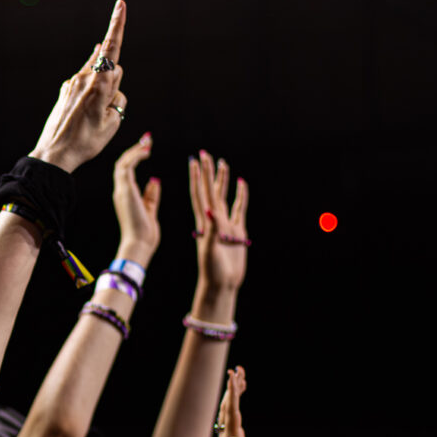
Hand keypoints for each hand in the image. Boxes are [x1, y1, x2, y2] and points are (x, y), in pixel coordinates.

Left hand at [28, 1, 127, 171]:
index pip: (112, 48)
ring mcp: (73, 83)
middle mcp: (85, 78)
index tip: (120, 4)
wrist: (55, 154)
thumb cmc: (87, 141)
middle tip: (106, 112)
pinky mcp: (65, 91)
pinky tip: (89, 100)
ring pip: (97, 75)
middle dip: (116, 82)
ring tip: (95, 111)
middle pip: (110, 68)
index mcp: (100, 84)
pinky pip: (85, 83)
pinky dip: (92, 89)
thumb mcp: (113, 122)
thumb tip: (113, 87)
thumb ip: (118, 98)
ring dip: (103, 85)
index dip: (117, 25)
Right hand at [112, 132, 159, 261]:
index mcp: (125, 196)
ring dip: (135, 150)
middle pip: (122, 164)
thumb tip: (155, 180)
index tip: (147, 148)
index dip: (135, 158)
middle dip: (134, 150)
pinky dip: (136, 156)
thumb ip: (151, 194)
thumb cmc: (145, 233)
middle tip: (148, 139)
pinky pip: (127, 167)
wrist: (139, 244)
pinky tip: (147, 151)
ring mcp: (121, 191)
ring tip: (148, 142)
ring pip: (123, 163)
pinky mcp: (126, 190)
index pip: (126, 172)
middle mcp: (120, 192)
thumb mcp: (151, 209)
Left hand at [188, 151, 248, 291]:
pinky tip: (241, 183)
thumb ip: (211, 230)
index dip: (197, 177)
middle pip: (210, 190)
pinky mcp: (237, 230)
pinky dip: (241, 195)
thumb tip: (210, 210)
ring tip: (222, 163)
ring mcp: (225, 224)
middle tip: (205, 153)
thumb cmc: (212, 270)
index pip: (199, 194)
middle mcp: (213, 220)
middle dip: (208, 172)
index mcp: (204, 222)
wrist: (222, 284)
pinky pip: (239, 208)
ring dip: (222, 180)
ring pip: (223, 196)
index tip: (195, 161)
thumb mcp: (210, 249)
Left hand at [216, 366, 261, 436]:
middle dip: (233, 387)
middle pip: (229, 405)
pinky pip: (233, 417)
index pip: (231, 410)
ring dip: (234, 392)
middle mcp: (227, 436)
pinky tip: (239, 400)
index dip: (233, 392)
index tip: (234, 374)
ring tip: (240, 376)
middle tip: (238, 368)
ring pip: (230, 409)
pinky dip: (237, 404)